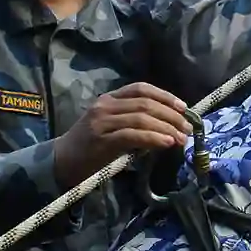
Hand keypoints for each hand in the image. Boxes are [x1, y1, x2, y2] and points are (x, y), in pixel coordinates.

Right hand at [52, 83, 193, 186]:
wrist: (62, 162)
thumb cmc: (90, 147)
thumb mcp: (112, 127)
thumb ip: (134, 123)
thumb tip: (168, 127)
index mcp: (109, 99)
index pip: (141, 88)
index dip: (165, 96)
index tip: (184, 108)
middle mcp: (105, 105)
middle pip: (145, 103)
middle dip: (171, 115)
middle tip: (188, 128)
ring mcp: (102, 122)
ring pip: (141, 118)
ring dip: (166, 128)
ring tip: (182, 138)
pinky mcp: (101, 140)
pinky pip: (133, 135)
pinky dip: (153, 138)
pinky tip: (166, 143)